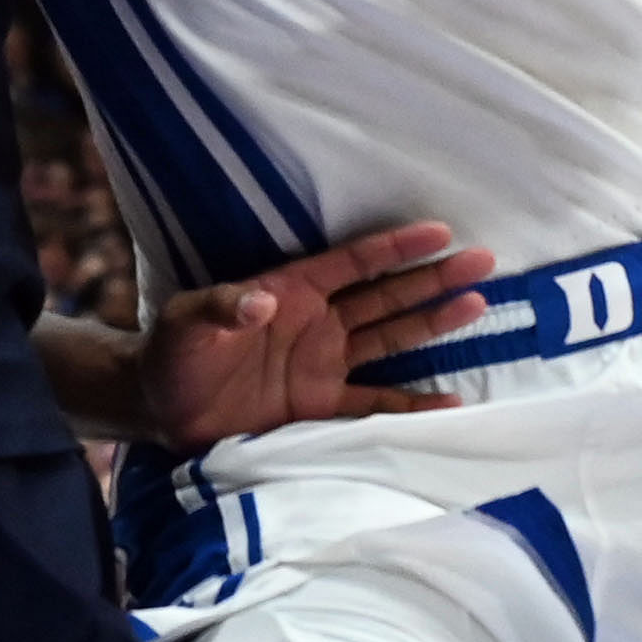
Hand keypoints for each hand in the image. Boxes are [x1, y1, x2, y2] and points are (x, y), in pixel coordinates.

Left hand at [138, 221, 501, 449]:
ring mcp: (323, 363)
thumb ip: (223, 307)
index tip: (440, 231)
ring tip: (477, 304)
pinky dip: (410, 407)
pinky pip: (374, 405)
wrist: (159, 409)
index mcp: (291, 290)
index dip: (396, 248)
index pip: (354, 263)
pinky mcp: (319, 406)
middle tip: (482, 261)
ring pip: (390, 338)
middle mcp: (318, 322)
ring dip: (432, 323)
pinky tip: (449, 402)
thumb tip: (262, 301)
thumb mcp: (188, 322)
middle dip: (433, 278)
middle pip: (386, 295)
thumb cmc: (172, 353)